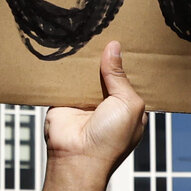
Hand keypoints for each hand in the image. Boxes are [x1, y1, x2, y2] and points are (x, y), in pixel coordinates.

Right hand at [42, 41, 145, 174]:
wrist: (77, 158)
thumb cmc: (110, 139)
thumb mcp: (127, 104)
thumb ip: (120, 76)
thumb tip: (114, 48)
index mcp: (127, 107)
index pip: (127, 78)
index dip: (126, 61)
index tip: (124, 39)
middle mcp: (105, 104)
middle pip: (105, 73)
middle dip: (104, 57)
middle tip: (102, 32)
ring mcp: (84, 102)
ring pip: (85, 74)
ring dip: (84, 61)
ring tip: (85, 36)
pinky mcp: (63, 100)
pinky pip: (64, 80)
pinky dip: (65, 68)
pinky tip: (68, 51)